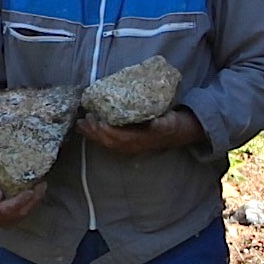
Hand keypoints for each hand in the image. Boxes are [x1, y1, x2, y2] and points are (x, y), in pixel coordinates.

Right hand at [0, 163, 44, 227]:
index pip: (7, 209)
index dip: (20, 201)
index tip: (30, 191)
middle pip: (19, 213)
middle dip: (33, 200)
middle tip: (41, 185)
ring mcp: (5, 221)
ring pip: (24, 214)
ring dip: (35, 201)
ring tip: (42, 188)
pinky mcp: (12, 219)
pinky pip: (25, 213)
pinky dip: (33, 203)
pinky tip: (38, 194)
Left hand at [78, 109, 206, 157]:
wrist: (182, 133)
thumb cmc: (175, 125)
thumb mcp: (172, 122)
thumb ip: (163, 124)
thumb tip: (155, 123)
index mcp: (140, 140)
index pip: (117, 137)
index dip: (104, 129)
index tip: (94, 118)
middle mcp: (132, 145)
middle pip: (108, 141)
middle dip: (94, 132)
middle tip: (83, 119)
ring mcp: (130, 146)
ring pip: (107, 143)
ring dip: (93, 135)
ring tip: (81, 124)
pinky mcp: (129, 142)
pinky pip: (110, 141)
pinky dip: (99, 136)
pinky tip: (91, 129)